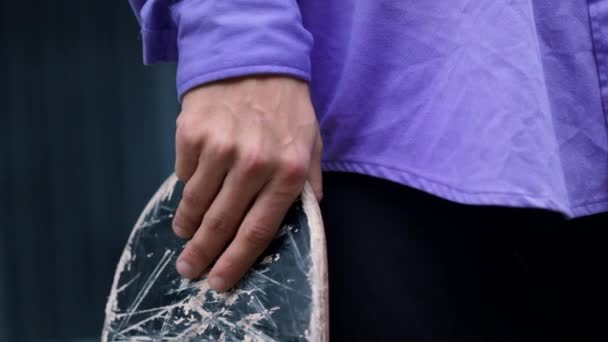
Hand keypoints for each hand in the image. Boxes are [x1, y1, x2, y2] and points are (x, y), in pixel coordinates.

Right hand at [172, 76, 322, 290]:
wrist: (255, 60)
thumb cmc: (287, 109)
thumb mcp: (312, 145)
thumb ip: (308, 187)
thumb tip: (301, 224)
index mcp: (288, 173)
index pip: (259, 231)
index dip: (236, 262)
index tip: (219, 281)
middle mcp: (253, 164)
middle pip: (222, 224)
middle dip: (202, 254)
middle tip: (189, 270)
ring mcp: (220, 148)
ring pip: (195, 203)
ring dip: (188, 225)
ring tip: (185, 234)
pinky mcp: (192, 133)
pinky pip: (182, 174)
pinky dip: (184, 186)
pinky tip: (191, 186)